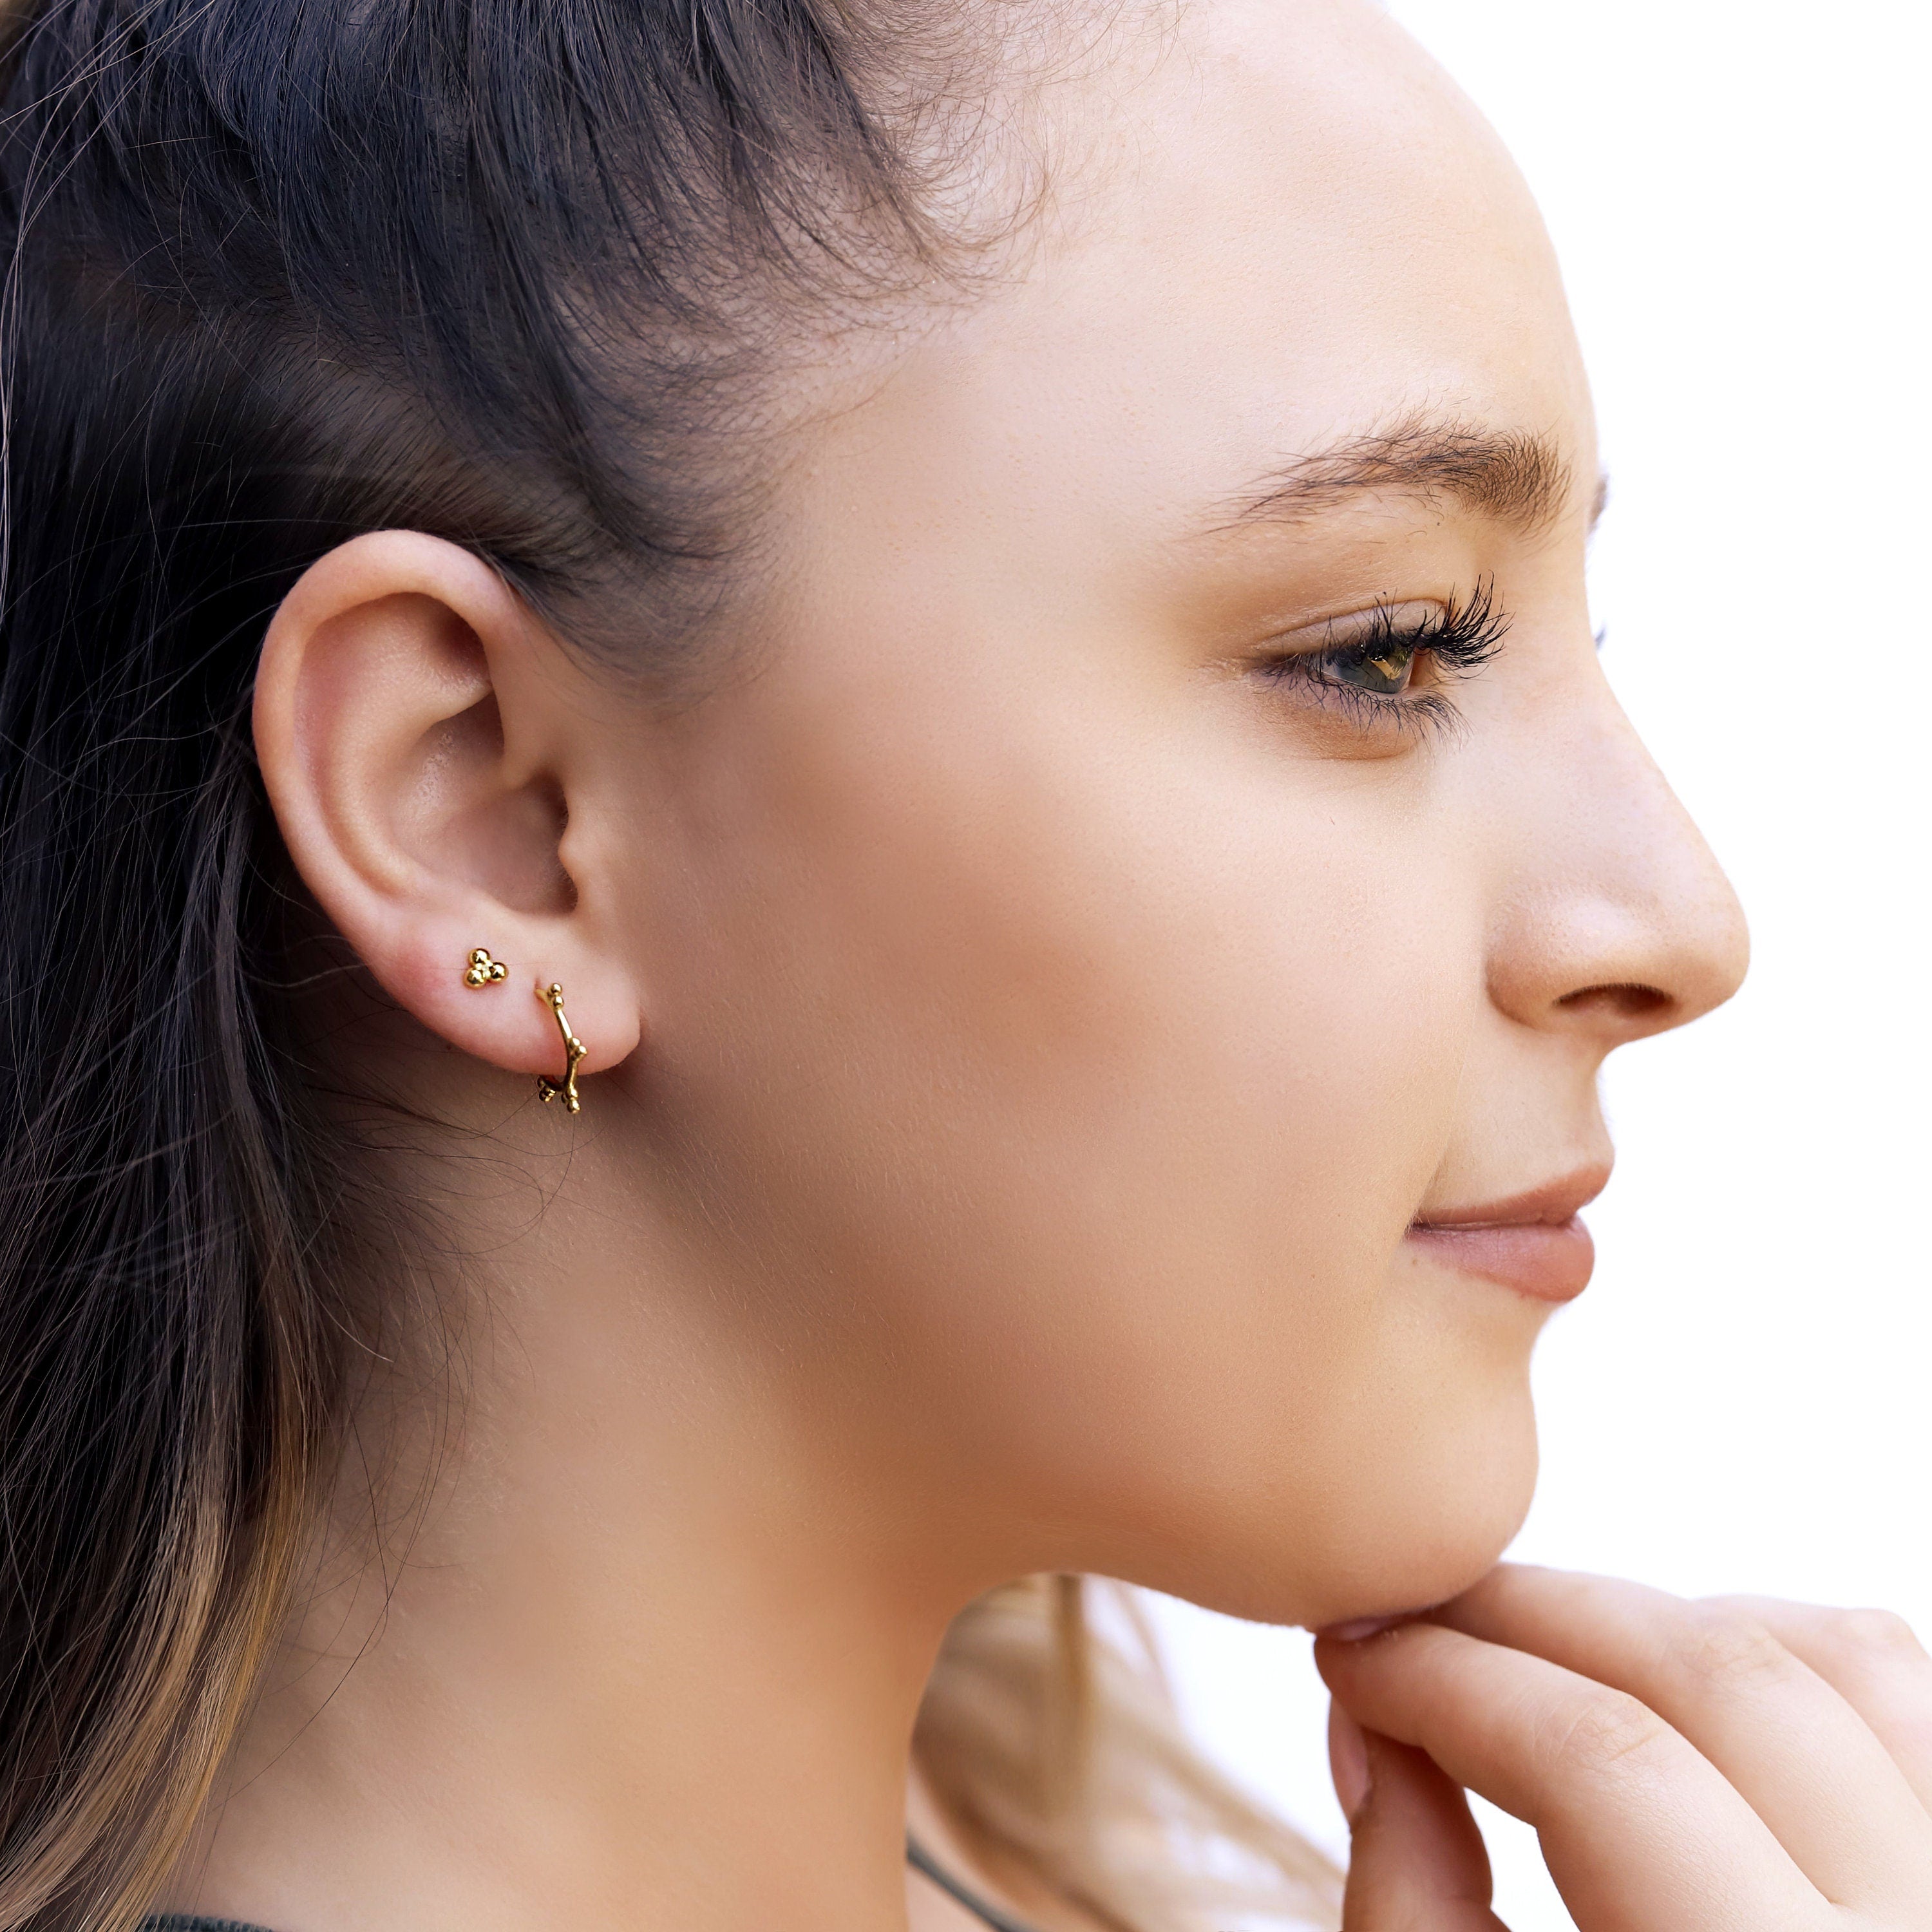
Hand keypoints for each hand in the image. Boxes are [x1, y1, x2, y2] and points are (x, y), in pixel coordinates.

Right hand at [1315, 1565, 1931, 1929]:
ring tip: (1539, 1656)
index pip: (1603, 1764)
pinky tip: (1676, 1694)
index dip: (1445, 1682)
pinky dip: (1780, 1651)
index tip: (1353, 1656)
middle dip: (1526, 1616)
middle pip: (1713, 1676)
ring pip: (1835, 1655)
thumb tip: (1376, 1720)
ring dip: (1658, 1622)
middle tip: (1409, 1624)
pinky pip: (1904, 1693)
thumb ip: (1415, 1909)